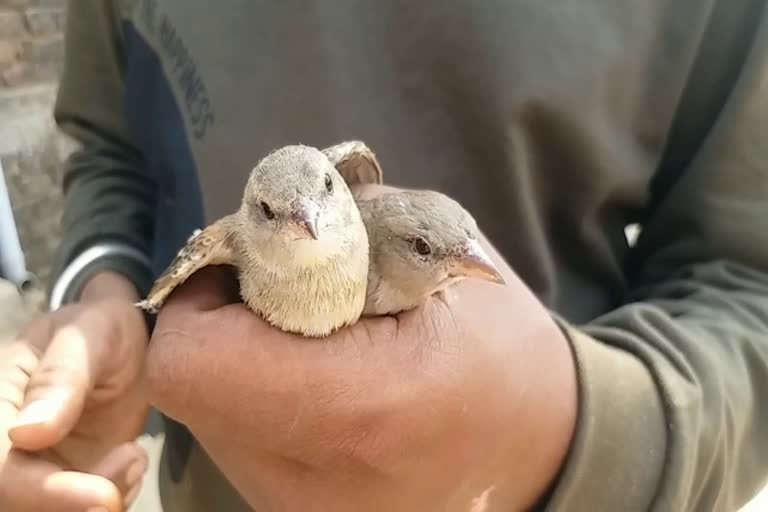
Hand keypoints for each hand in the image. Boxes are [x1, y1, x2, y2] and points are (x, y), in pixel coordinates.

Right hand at [0, 272, 149, 510]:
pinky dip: (116, 496)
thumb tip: (28, 433)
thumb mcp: (86, 337)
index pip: (1, 470)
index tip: (101, 497)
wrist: (127, 340)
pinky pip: (85, 507)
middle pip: (21, 504)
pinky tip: (133, 461)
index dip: (43, 493)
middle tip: (131, 462)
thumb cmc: (99, 328)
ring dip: (104, 498)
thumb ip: (60, 378)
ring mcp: (36, 467)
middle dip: (77, 504)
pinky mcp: (66, 481)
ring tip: (134, 456)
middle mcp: (7, 445)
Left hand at [147, 189, 577, 510]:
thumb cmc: (500, 342)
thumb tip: (246, 223)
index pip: (193, 362)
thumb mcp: (436, 250)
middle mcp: (320, 484)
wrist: (540, 442)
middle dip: (218, 327)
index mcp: (362, 406)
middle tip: (281, 297)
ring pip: (210, 421)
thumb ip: (332, 221)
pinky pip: (241, 446)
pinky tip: (316, 384)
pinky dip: (258, 401)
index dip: (200, 300)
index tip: (247, 268)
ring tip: (310, 344)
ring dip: (237, 366)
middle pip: (192, 392)